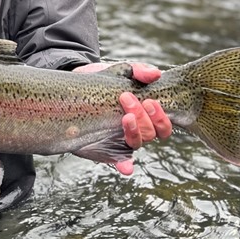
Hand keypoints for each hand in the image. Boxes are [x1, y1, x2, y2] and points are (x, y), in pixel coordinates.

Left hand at [73, 61, 172, 175]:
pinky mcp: (106, 147)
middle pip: (151, 133)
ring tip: (124, 116)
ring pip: (137, 143)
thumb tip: (156, 74)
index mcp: (145, 114)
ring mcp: (121, 139)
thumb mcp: (121, 71)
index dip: (160, 116)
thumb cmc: (105, 80)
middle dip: (143, 118)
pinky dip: (125, 165)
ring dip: (134, 132)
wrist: (76, 86)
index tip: (148, 100)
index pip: (163, 124)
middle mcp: (137, 129)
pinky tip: (126, 167)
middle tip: (126, 99)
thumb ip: (139, 71)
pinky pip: (119, 161)